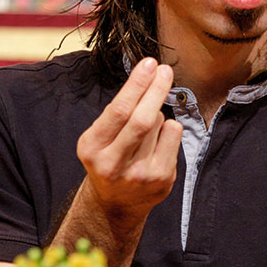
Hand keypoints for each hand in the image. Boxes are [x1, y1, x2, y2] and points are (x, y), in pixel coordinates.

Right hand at [75, 57, 183, 223]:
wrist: (116, 203)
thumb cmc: (109, 157)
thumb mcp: (99, 137)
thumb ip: (118, 113)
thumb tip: (148, 74)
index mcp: (92, 149)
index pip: (119, 111)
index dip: (137, 85)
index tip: (149, 64)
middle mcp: (114, 164)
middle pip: (143, 119)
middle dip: (156, 90)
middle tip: (165, 70)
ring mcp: (140, 174)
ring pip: (160, 124)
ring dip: (157, 113)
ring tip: (147, 125)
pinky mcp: (162, 179)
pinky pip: (174, 135)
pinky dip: (169, 128)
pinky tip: (158, 140)